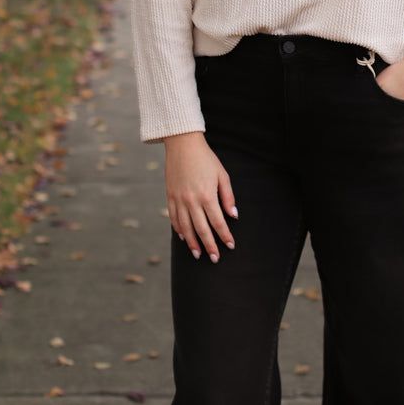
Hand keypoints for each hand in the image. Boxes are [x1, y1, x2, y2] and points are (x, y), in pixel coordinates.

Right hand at [164, 131, 236, 262]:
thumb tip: (233, 215)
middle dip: (209, 246)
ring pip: (186, 228)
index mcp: (207, 195)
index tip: (230, 245)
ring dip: (193, 243)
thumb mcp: (222, 175)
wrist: (183, 145)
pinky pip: (174, 218)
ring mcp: (179, 200)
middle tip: (215, 258)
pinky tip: (184, 237)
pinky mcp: (170, 197)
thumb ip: (228, 196)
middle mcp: (192, 201)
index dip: (225, 235)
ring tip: (198, 254)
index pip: (218, 222)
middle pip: (202, 229)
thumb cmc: (206, 159)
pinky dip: (179, 230)